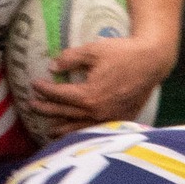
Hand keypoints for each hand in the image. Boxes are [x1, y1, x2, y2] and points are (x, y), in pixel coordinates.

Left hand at [29, 35, 173, 134]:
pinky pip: (97, 130)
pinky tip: (77, 133)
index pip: (59, 96)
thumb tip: (52, 66)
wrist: (153, 61)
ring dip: (61, 129)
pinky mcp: (121, 121)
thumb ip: (70, 58)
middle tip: (31, 106)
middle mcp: (97, 112)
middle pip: (64, 114)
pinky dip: (83, 133)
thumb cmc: (123, 53)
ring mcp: (110, 119)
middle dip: (46, 110)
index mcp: (89, 95)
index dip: (44, 90)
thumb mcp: (93, 50)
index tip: (34, 85)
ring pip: (79, 129)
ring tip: (48, 130)